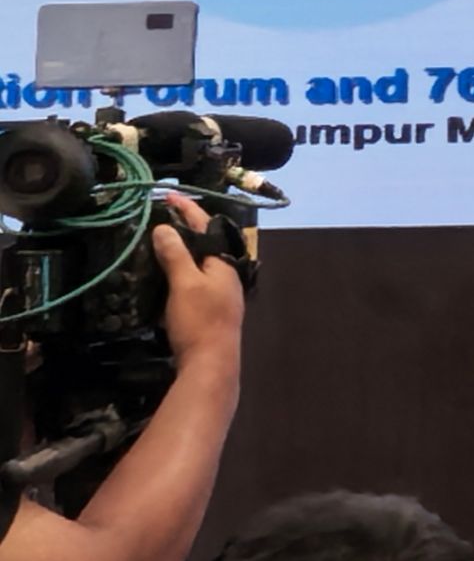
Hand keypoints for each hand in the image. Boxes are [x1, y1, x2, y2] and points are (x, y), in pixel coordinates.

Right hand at [152, 192, 244, 374]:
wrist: (210, 364)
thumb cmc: (200, 320)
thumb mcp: (185, 284)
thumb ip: (176, 255)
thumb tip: (166, 228)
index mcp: (224, 264)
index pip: (206, 227)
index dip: (187, 210)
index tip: (168, 196)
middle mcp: (226, 275)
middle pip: (205, 244)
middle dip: (185, 228)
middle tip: (162, 215)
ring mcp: (221, 293)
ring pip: (200, 263)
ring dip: (182, 249)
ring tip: (160, 239)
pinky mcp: (210, 310)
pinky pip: (195, 280)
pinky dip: (181, 270)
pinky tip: (166, 273)